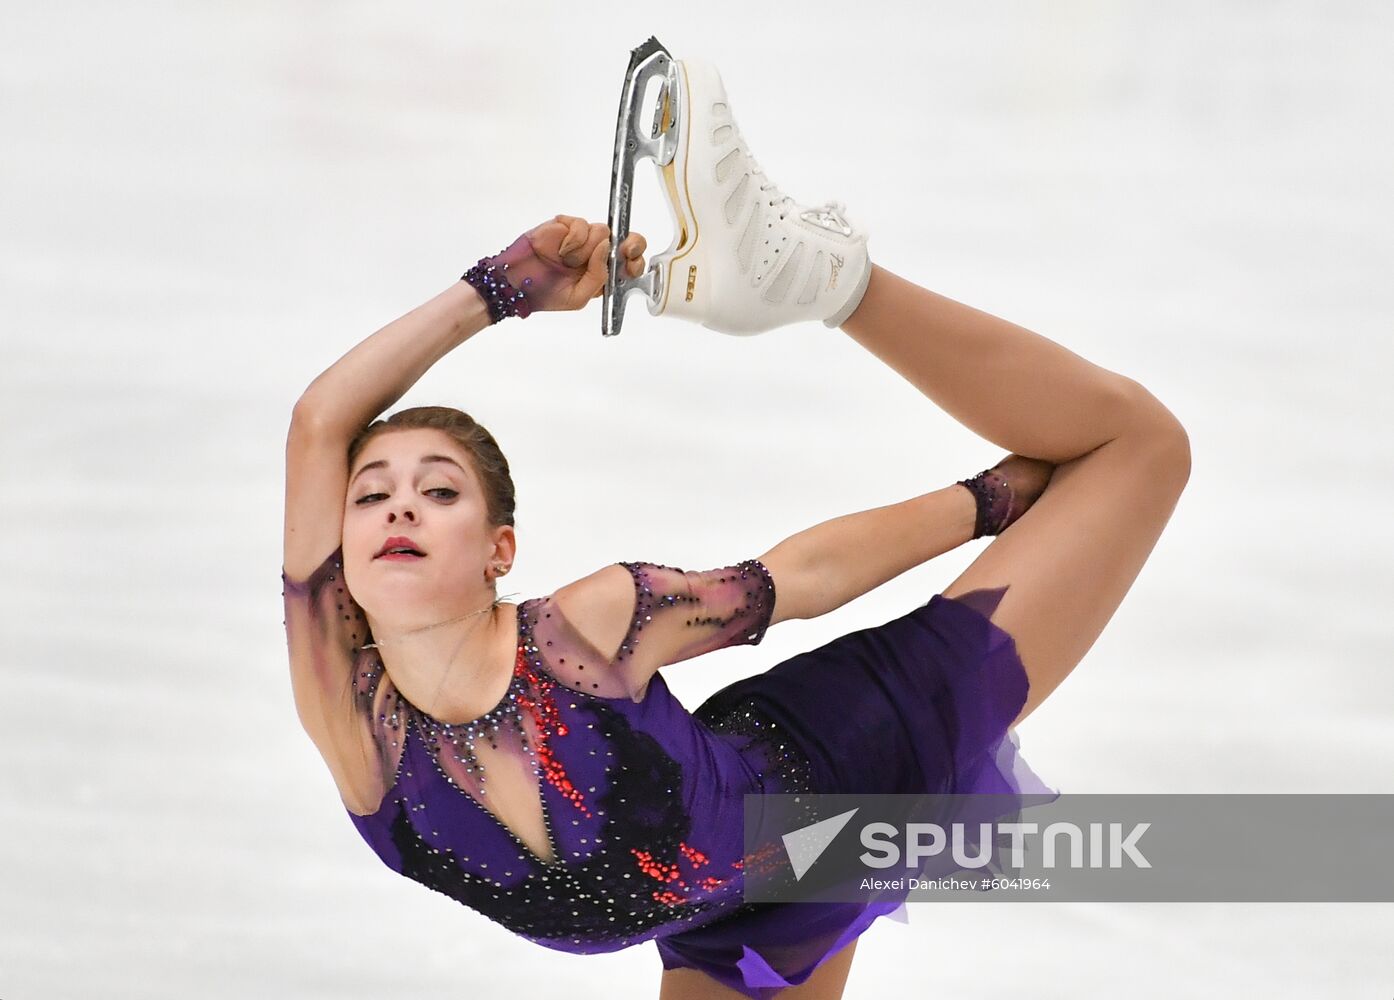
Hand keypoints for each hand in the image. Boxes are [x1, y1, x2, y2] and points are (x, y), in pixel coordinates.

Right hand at [482, 215, 648, 315]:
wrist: (516, 285)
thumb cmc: (546, 294)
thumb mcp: (579, 298)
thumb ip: (599, 277)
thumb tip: (607, 247)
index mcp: (602, 272)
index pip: (629, 259)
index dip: (636, 258)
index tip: (631, 262)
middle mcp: (594, 253)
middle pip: (623, 237)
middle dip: (629, 244)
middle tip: (621, 252)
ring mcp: (580, 238)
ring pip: (602, 230)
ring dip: (587, 250)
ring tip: (569, 262)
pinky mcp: (564, 225)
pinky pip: (581, 225)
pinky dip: (573, 240)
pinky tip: (562, 252)